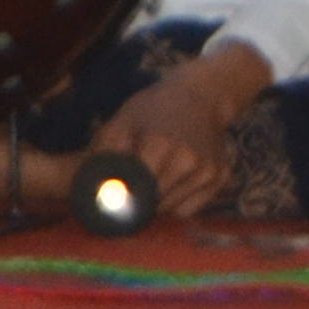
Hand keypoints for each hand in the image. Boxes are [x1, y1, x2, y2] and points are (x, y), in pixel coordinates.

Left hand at [96, 49, 266, 221]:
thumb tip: (87, 188)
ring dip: (153, 207)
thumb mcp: (121, 122)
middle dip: (132, 206)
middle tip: (119, 201)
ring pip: (170, 211)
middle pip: (150, 205)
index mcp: (158, 146)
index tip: (103, 205)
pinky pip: (188, 210)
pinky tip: (166, 186)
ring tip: (143, 189)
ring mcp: (208, 172)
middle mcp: (187, 162)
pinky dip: (173, 205)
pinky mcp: (221, 179)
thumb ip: (103, 154)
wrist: (201, 97)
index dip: (114, 201)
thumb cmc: (153, 109)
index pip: (130, 191)